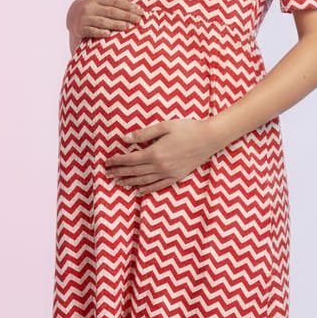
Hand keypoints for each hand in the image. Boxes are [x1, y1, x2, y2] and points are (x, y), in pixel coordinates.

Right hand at [67, 0, 141, 53]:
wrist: (72, 16)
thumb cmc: (93, 5)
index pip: (116, 0)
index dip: (129, 6)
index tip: (140, 10)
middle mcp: (89, 4)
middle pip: (112, 11)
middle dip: (127, 16)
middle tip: (139, 20)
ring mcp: (84, 17)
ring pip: (103, 21)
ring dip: (117, 24)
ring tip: (128, 27)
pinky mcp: (80, 28)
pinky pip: (92, 31)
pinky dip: (100, 32)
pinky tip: (109, 34)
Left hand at [104, 118, 222, 194]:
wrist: (209, 138)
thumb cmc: (187, 128)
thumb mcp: (164, 126)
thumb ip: (143, 134)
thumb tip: (124, 138)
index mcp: (155, 153)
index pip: (130, 160)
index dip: (117, 161)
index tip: (107, 162)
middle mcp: (160, 166)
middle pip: (135, 172)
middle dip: (120, 173)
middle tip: (108, 174)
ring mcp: (168, 173)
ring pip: (144, 181)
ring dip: (129, 182)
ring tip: (118, 183)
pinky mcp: (176, 177)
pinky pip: (158, 186)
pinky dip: (147, 189)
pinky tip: (138, 191)